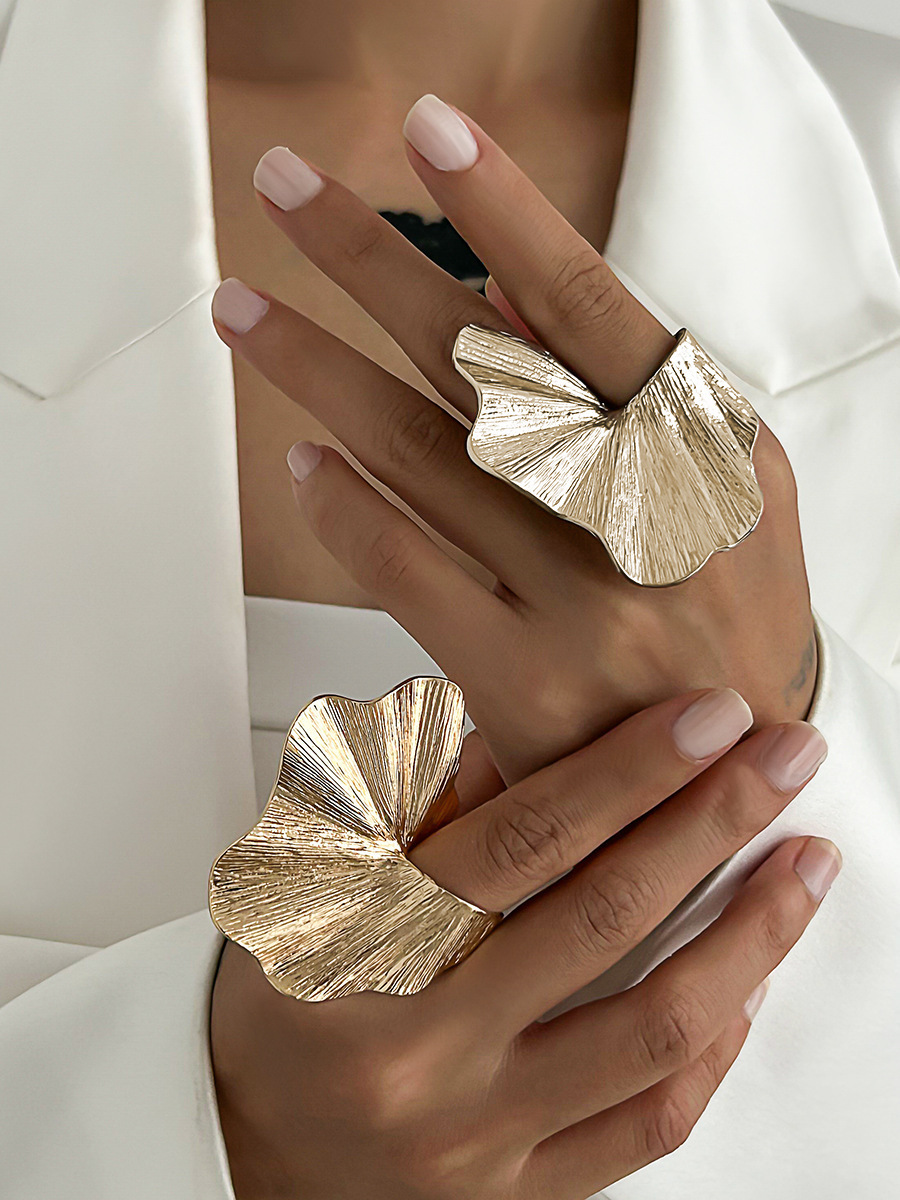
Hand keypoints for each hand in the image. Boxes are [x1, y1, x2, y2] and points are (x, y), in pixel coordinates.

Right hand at [211, 691, 833, 1198]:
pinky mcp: (512, 1193)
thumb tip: (521, 734)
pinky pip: (646, 1127)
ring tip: (802, 868)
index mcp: (359, 947)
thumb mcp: (311, 875)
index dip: (628, 771)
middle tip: (782, 759)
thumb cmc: (284, 995)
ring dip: (748, 936)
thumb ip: (416, 804)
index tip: (705, 718)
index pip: (522, 842)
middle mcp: (420, 1045)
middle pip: (602, 918)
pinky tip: (749, 987)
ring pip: (649, 1028)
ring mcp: (473, 1132)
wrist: (244, 1138)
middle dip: (712, 823)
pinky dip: (713, 1049)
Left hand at [212, 97, 814, 782]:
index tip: (431, 131)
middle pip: (478, 358)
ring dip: (318, 372)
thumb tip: (514, 294)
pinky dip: (346, 511)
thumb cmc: (728, 602)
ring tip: (246, 312)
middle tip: (288, 189)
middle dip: (370, 260)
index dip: (504, 210)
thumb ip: (631, 387)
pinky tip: (302, 461)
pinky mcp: (522, 682)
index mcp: (704, 448)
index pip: (589, 304)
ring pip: (420, 456)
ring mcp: (579, 603)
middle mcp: (640, 517)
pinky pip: (408, 576)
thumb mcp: (727, 480)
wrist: (737, 763)